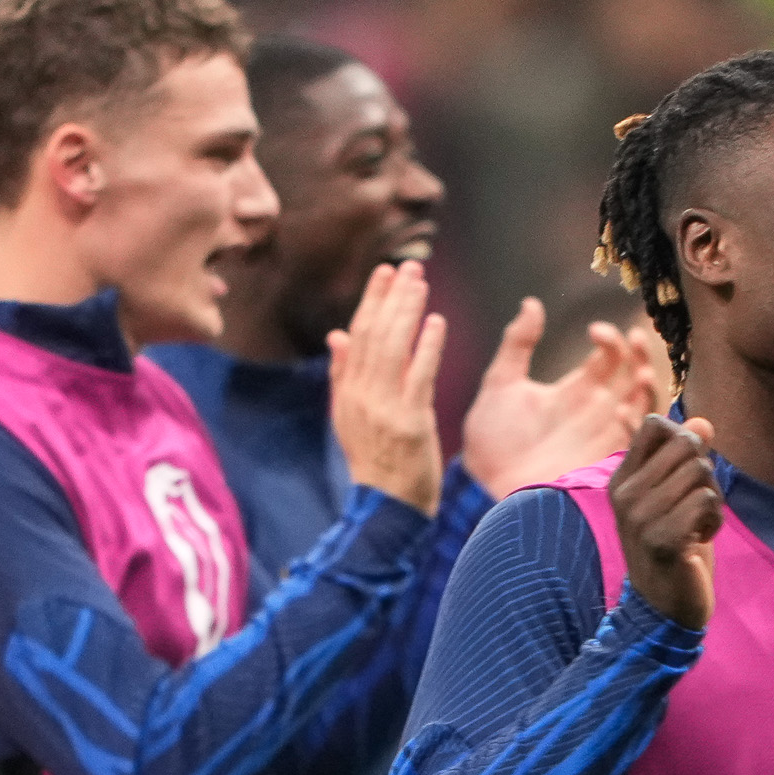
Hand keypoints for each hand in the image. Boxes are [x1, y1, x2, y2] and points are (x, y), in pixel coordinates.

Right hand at [325, 260, 446, 513]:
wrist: (388, 507)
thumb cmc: (375, 462)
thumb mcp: (349, 418)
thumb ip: (343, 375)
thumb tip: (337, 334)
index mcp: (347, 393)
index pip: (358, 336)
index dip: (371, 301)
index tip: (384, 273)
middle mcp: (362, 396)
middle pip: (375, 336)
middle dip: (391, 297)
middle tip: (408, 267)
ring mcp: (385, 409)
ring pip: (393, 349)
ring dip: (407, 312)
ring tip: (420, 283)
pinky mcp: (410, 422)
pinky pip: (418, 376)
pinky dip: (427, 347)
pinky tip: (436, 322)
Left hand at [459, 298, 654, 494]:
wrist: (487, 486)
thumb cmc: (491, 442)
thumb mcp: (499, 385)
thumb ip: (517, 344)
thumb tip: (532, 303)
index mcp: (576, 390)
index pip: (609, 357)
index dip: (611, 338)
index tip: (595, 330)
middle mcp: (597, 412)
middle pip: (636, 377)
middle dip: (642, 356)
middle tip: (635, 339)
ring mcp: (604, 438)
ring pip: (645, 408)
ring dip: (649, 390)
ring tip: (640, 375)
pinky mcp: (605, 463)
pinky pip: (636, 444)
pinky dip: (637, 426)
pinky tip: (620, 413)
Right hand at [609, 405, 723, 628]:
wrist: (664, 607)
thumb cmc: (672, 547)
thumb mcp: (673, 498)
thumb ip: (685, 459)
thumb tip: (703, 421)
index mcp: (622, 480)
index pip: (654, 425)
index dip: (683, 438)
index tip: (684, 473)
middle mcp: (626, 494)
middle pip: (686, 443)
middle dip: (705, 469)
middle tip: (697, 503)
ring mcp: (641, 516)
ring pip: (700, 470)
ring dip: (713, 498)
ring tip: (698, 523)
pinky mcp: (664, 537)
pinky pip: (706, 499)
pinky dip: (715, 519)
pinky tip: (701, 539)